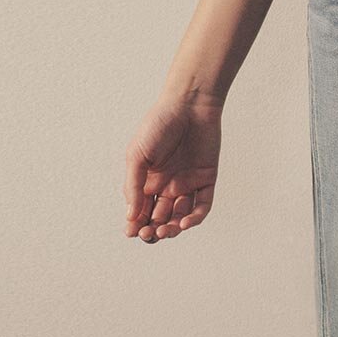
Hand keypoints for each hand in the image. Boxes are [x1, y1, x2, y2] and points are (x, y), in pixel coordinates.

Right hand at [123, 95, 222, 242]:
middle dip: (153, 230)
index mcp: (148, 180)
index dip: (136, 225)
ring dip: (172, 228)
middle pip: (159, 218)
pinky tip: (184, 222)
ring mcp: (187, 183)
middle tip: (149, 233)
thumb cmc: (159, 124)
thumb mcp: (138, 154)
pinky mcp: (206, 178)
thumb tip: (131, 216)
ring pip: (179, 216)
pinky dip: (194, 218)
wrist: (189, 103)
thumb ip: (134, 185)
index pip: (141, 211)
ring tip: (165, 230)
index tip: (131, 232)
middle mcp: (167, 184)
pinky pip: (202, 205)